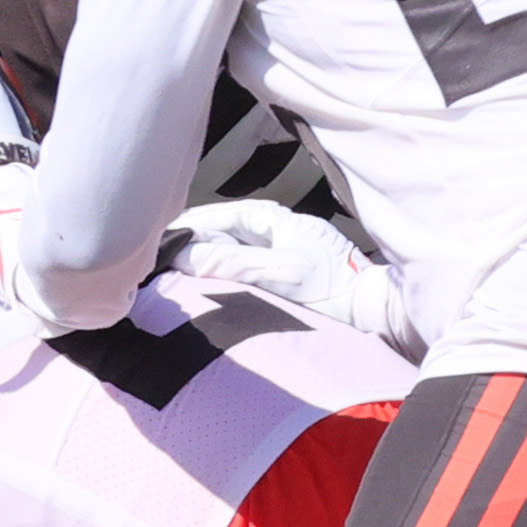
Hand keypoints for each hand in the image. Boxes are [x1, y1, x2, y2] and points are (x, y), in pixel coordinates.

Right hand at [163, 201, 419, 354]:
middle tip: (158, 263)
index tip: (156, 243)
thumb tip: (182, 256)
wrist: (371, 311)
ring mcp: (272, 253)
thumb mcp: (280, 273)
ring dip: (202, 264)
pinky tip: (204, 293)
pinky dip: (218, 279)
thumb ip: (232, 262)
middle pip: (217, 233)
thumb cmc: (333, 287)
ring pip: (225, 252)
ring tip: (173, 279)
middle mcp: (269, 231)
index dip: (185, 228)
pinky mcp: (277, 276)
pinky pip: (237, 271)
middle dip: (189, 246)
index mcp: (270, 218)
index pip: (215, 215)